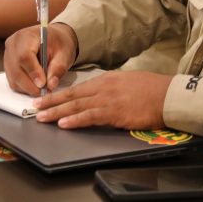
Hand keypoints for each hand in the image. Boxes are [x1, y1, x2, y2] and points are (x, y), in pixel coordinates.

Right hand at [4, 23, 77, 96]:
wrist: (53, 39)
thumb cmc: (58, 42)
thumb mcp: (64, 53)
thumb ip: (58, 68)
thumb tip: (50, 84)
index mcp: (27, 35)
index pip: (25, 55)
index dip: (33, 72)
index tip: (43, 83)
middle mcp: (13, 44)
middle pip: (16, 69)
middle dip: (31, 84)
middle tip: (45, 91)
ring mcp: (8, 55)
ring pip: (13, 78)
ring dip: (28, 87)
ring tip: (43, 88)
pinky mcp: (8, 66)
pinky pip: (13, 81)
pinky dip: (24, 87)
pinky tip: (36, 85)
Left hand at [33, 71, 171, 130]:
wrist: (168, 95)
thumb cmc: (152, 90)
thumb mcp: (128, 82)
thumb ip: (112, 88)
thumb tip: (100, 95)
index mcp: (107, 79)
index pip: (78, 88)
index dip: (60, 94)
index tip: (46, 98)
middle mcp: (104, 87)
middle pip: (72, 95)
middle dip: (51, 101)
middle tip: (34, 107)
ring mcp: (109, 99)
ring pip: (76, 106)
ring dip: (57, 112)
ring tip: (41, 117)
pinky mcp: (115, 112)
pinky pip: (90, 116)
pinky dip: (75, 120)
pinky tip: (64, 124)